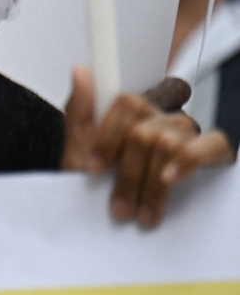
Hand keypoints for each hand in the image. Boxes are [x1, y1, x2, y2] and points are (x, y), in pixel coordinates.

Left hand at [61, 67, 233, 226]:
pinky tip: (170, 179)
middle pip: (145, 131)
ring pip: (169, 143)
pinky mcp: (214, 150)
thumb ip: (80, 112)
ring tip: (141, 214)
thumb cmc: (105, 185)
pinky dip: (188, 161)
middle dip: (127, 174)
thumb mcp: (81, 152)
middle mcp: (162, 119)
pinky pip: (211, 143)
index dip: (108, 137)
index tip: (93, 169)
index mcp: (132, 115)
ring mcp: (187, 133)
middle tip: (118, 207)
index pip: (127, 103)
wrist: (123, 224)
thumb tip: (81, 70)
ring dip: (151, 183)